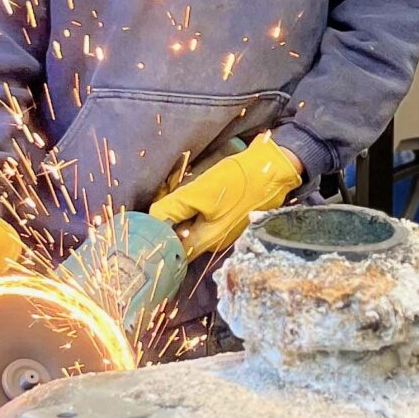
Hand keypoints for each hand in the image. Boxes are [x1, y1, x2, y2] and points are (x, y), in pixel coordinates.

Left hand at [148, 134, 303, 259]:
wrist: (275, 168)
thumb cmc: (238, 182)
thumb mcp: (200, 193)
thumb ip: (173, 208)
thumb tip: (152, 220)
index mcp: (206, 241)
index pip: (171, 249)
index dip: (156, 236)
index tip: (143, 222)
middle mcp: (214, 241)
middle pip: (180, 236)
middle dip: (167, 221)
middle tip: (158, 201)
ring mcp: (223, 228)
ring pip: (191, 225)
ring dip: (180, 212)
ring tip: (173, 193)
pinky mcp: (229, 214)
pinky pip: (204, 216)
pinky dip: (194, 205)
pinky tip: (194, 190)